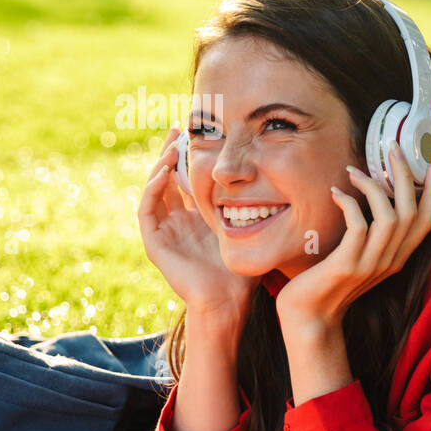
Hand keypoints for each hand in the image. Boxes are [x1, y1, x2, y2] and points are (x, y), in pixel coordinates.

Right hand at [137, 124, 259, 316]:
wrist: (227, 302)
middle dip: (172, 152)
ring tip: (172, 146)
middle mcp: (179, 221)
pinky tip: (163, 172)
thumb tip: (283, 186)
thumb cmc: (242, 274)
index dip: (192, 157)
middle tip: (179, 128)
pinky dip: (152, 189)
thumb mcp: (250, 232)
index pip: (190, 179)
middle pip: (169, 178)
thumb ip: (257, 212)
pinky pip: (147, 209)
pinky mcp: (155, 243)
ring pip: (154, 189)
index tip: (200, 132)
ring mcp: (165, 231)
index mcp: (198, 218)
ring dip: (160, 165)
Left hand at [274, 145, 430, 332]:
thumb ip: (372, 235)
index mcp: (398, 257)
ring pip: (389, 216)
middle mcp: (391, 261)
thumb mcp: (360, 257)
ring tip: (353, 172)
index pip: (428, 221)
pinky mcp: (347, 265)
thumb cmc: (329, 281)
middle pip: (411, 211)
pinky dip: (348, 203)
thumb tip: (373, 196)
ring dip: (373, 186)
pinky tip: (335, 193)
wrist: (310, 317)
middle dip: (404, 175)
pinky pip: (358, 225)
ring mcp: (371, 264)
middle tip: (391, 149)